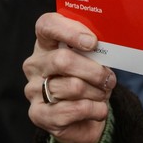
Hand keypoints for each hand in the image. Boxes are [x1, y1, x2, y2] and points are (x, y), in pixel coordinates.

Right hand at [22, 13, 115, 142]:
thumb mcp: (91, 59)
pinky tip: (98, 109)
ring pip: (73, 87)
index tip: (92, 42)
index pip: (47, 25)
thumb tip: (104, 45)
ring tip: (103, 94)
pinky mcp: (38, 114)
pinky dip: (95, 110)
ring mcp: (33, 90)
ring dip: (97, 92)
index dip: (69, 31)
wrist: (84, 117)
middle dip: (94, 71)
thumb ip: (93, 49)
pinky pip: (75, 110)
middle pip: (63, 60)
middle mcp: (35, 65)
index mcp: (45, 43)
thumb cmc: (87, 80)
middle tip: (109, 78)